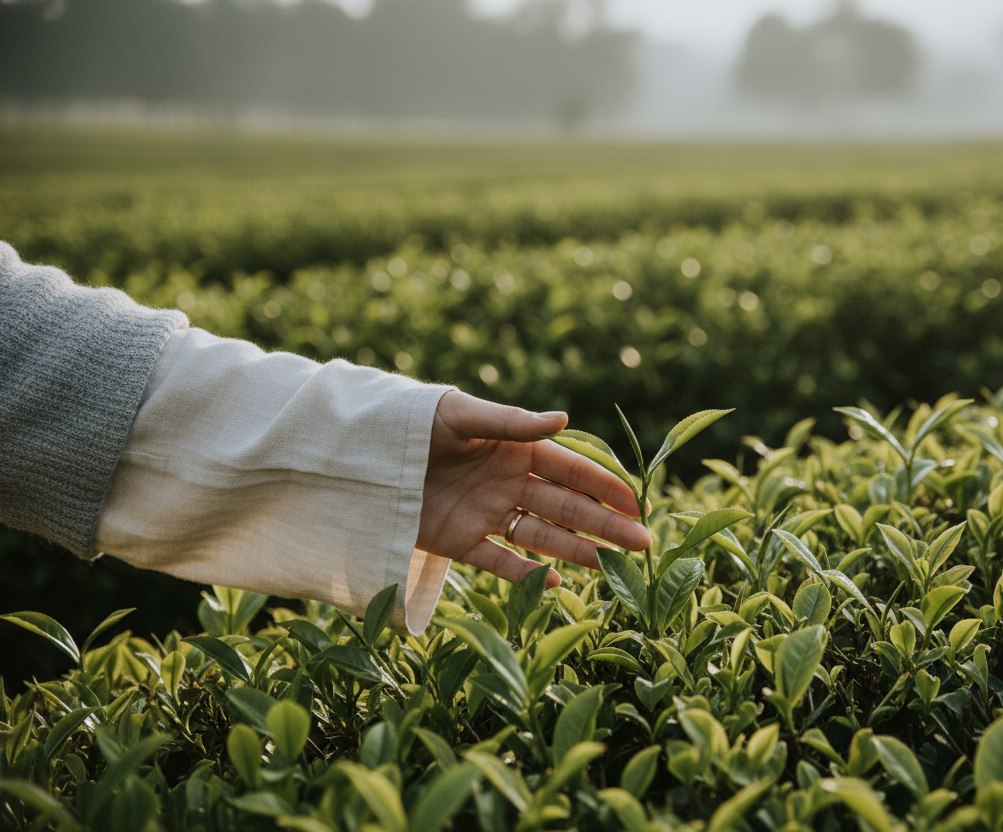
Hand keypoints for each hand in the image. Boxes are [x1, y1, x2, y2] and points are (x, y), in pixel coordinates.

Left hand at [418, 391, 650, 587]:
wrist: (358, 456)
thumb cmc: (412, 422)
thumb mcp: (460, 415)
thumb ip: (510, 422)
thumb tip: (563, 418)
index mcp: (513, 448)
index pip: (571, 469)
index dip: (605, 485)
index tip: (638, 502)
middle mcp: (506, 481)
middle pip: (566, 506)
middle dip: (606, 523)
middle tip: (643, 541)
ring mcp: (485, 512)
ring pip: (542, 535)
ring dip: (577, 549)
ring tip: (612, 565)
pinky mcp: (458, 539)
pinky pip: (499, 561)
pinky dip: (525, 573)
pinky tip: (554, 583)